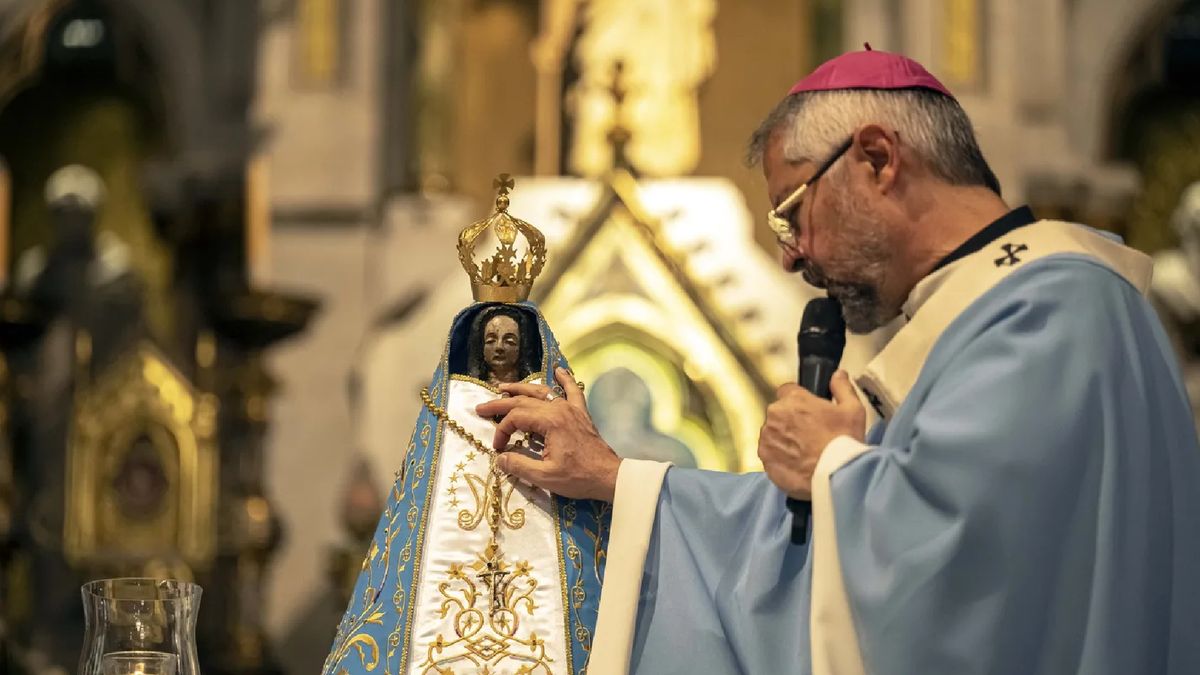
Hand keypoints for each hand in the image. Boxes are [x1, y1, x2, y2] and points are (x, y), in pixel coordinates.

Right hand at [475, 367, 621, 501]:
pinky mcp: (581, 413)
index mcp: (550, 422)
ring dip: (521, 389)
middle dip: (500, 404)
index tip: (498, 447)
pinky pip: (572, 391)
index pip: (516, 418)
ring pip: (542, 391)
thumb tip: (500, 458)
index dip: (501, 431)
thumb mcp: (545, 477)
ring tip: (503, 387)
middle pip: (524, 401)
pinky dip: (565, 379)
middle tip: (480, 408)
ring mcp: (571, 408)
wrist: (608, 477)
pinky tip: (560, 370)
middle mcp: (559, 409)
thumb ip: (519, 465)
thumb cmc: (578, 477)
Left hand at [759, 370, 865, 499]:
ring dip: (784, 440)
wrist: (835, 475)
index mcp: (794, 400)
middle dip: (792, 421)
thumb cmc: (844, 441)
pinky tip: (797, 464)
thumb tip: (838, 375)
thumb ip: (842, 388)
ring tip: (805, 452)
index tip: (809, 412)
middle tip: (811, 435)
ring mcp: (767, 438)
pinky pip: (770, 454)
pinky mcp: (765, 459)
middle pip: (780, 414)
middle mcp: (775, 416)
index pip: (788, 391)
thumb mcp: (853, 409)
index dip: (799, 401)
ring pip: (773, 434)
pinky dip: (780, 458)